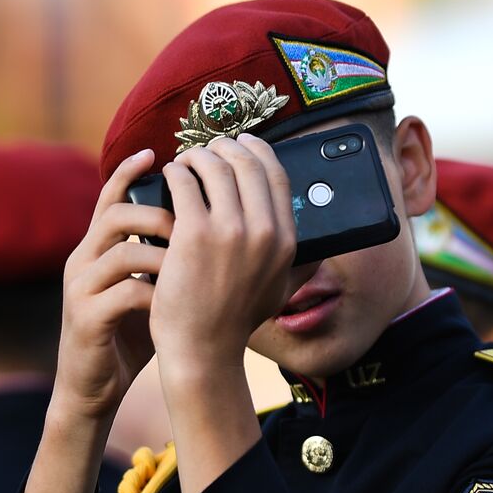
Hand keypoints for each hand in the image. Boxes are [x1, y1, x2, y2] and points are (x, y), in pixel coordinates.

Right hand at [52, 149, 170, 423]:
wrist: (92, 386)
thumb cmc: (128, 334)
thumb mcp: (147, 287)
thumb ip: (165, 258)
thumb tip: (210, 227)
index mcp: (97, 249)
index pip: (108, 196)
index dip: (128, 171)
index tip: (155, 152)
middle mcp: (82, 261)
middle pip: (113, 213)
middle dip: (157, 212)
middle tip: (190, 224)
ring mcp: (81, 289)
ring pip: (119, 250)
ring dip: (161, 253)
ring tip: (187, 263)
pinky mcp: (85, 318)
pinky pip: (123, 292)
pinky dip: (154, 293)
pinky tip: (172, 302)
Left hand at [149, 134, 298, 377]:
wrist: (203, 350)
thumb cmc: (234, 322)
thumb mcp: (280, 291)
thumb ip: (300, 263)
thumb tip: (322, 243)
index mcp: (287, 240)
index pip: (276, 174)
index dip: (256, 150)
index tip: (240, 142)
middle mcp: (264, 230)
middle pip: (245, 162)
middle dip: (223, 147)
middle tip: (205, 149)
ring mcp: (230, 230)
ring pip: (214, 165)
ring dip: (196, 156)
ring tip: (184, 162)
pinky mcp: (194, 233)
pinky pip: (184, 182)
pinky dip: (175, 172)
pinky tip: (169, 175)